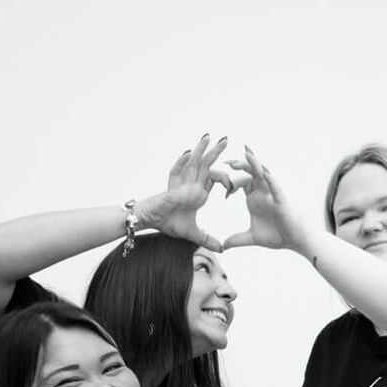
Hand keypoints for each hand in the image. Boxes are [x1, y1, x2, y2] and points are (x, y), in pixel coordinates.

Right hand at [133, 135, 233, 250]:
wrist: (151, 221)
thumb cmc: (168, 222)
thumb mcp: (193, 233)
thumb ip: (207, 239)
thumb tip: (221, 249)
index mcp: (198, 193)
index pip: (214, 179)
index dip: (225, 178)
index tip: (235, 178)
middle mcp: (191, 185)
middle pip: (205, 165)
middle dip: (215, 152)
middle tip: (226, 139)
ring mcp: (181, 184)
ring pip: (192, 163)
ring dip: (200, 150)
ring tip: (208, 137)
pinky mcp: (171, 189)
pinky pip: (176, 173)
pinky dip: (182, 162)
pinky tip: (189, 152)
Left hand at [221, 147, 308, 252]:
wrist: (294, 240)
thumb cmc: (277, 235)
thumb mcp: (252, 238)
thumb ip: (237, 239)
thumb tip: (223, 246)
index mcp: (254, 197)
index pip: (240, 183)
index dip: (230, 184)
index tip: (222, 190)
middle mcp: (263, 192)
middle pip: (250, 173)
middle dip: (239, 166)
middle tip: (226, 162)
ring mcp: (272, 193)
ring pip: (263, 173)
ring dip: (254, 164)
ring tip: (246, 153)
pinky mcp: (281, 200)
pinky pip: (275, 186)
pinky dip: (269, 179)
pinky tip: (263, 172)